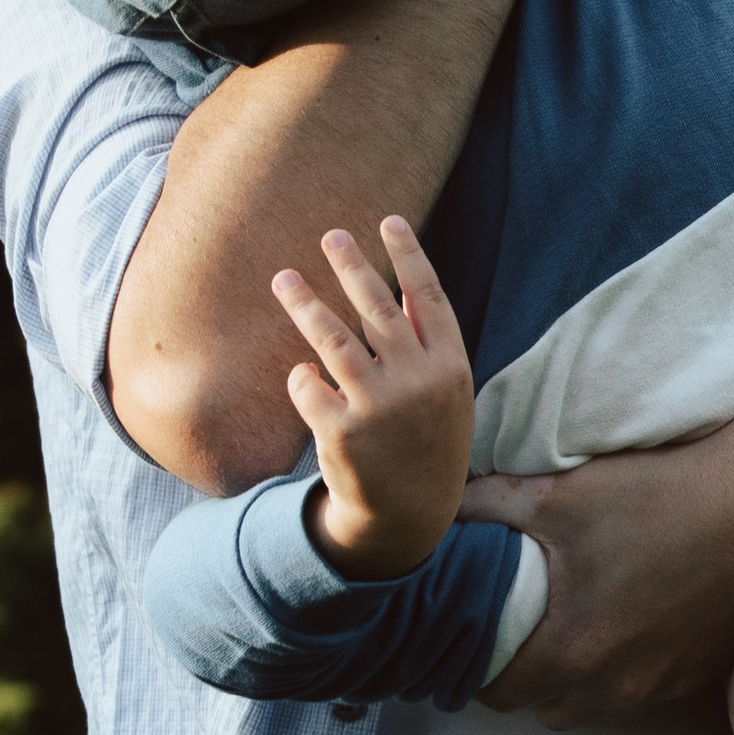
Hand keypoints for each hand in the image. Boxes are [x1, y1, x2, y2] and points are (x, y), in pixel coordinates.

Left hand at [274, 218, 473, 577]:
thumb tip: (407, 284)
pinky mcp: (342, 431)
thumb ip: (428, 343)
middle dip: (352, 266)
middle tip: (330, 235)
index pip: (428, 298)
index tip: (389, 221)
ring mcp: (380, 407)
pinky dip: (301, 375)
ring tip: (283, 278)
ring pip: (333, 340)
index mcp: (450, 367)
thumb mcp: (446, 394)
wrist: (408, 513)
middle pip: (378, 309)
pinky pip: (308, 385)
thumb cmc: (426, 440)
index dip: (409, 256)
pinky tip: (304, 375)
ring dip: (304, 303)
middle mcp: (418, 382)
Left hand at [463, 427, 733, 718]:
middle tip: (518, 629)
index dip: (475, 666)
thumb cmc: (660, 496)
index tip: (474, 636)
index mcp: (571, 651)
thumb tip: (442, 508)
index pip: (495, 692)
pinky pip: (645, 691)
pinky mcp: (700, 673)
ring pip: (596, 705)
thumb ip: (487, 506)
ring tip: (575, 626)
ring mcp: (662, 685)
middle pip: (543, 708)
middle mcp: (615, 685)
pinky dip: (627, 669)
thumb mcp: (558, 492)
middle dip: (523, 677)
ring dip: (576, 679)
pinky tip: (630, 621)